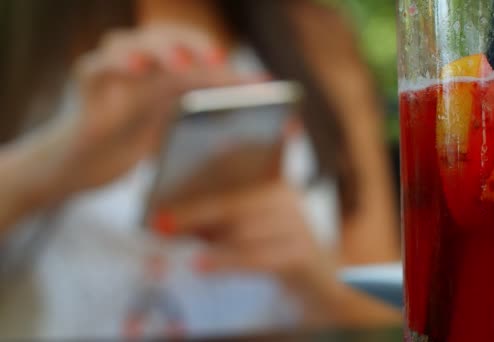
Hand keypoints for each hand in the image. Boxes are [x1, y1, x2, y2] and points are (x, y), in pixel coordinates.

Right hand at [39, 26, 246, 198]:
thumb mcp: (176, 132)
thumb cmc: (131, 145)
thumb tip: (258, 108)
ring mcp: (111, 77)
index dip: (221, 62)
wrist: (84, 166)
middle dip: (191, 45)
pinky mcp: (87, 93)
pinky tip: (137, 72)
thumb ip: (209, 118)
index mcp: (162, 76)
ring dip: (156, 49)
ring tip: (180, 64)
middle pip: (162, 40)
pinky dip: (114, 64)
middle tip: (216, 60)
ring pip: (127, 43)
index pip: (193, 55)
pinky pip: (94, 68)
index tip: (250, 77)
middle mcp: (138, 69)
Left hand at [151, 180, 338, 293]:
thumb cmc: (270, 240)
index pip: (234, 169)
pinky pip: (256, 258)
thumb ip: (214, 214)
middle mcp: (287, 195)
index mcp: (273, 177)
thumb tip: (171, 216)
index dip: (198, 180)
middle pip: (234, 201)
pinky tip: (200, 265)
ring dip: (206, 238)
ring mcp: (297, 224)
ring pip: (243, 230)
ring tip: (176, 241)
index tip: (169, 191)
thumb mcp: (244, 220)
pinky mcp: (300, 254)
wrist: (316, 271)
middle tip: (161, 222)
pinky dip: (225, 262)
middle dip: (194, 212)